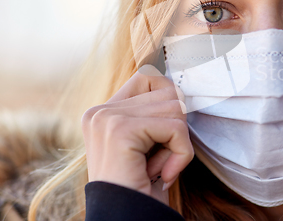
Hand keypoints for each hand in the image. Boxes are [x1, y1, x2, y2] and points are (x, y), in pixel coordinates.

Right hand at [81, 65, 193, 203]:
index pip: (149, 76)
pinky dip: (182, 154)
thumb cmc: (142, 186)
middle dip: (176, 128)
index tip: (168, 131)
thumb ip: (155, 114)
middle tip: (161, 158)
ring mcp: (107, 118)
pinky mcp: (121, 130)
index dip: (170, 98)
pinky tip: (164, 174)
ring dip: (178, 144)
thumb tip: (181, 89)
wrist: (126, 220)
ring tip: (159, 167)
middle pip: (168, 92)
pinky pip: (176, 129)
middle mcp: (100, 111)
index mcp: (102, 112)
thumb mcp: (147, 144)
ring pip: (175, 109)